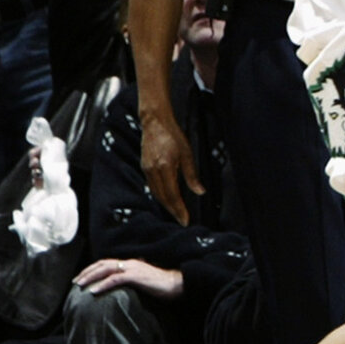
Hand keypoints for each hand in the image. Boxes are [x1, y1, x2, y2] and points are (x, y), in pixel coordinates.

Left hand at [72, 257, 184, 300]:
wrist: (177, 284)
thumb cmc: (162, 286)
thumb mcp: (142, 282)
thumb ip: (131, 283)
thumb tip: (119, 291)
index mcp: (130, 264)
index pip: (106, 263)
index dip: (92, 269)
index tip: (81, 278)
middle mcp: (129, 263)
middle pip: (102, 264)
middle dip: (87, 272)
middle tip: (76, 282)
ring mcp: (133, 269)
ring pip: (106, 269)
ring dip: (91, 277)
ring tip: (80, 285)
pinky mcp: (136, 276)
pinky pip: (115, 279)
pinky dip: (103, 284)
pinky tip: (94, 292)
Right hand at [139, 100, 203, 223]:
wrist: (155, 123)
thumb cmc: (173, 135)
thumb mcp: (187, 153)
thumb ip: (192, 175)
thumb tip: (200, 192)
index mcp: (165, 167)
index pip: (172, 194)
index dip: (179, 209)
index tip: (185, 220)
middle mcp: (153, 170)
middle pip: (162, 197)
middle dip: (172, 210)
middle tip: (182, 220)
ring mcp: (146, 169)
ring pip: (156, 193)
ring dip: (166, 205)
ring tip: (176, 213)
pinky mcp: (144, 167)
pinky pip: (152, 187)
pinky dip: (160, 195)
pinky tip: (167, 199)